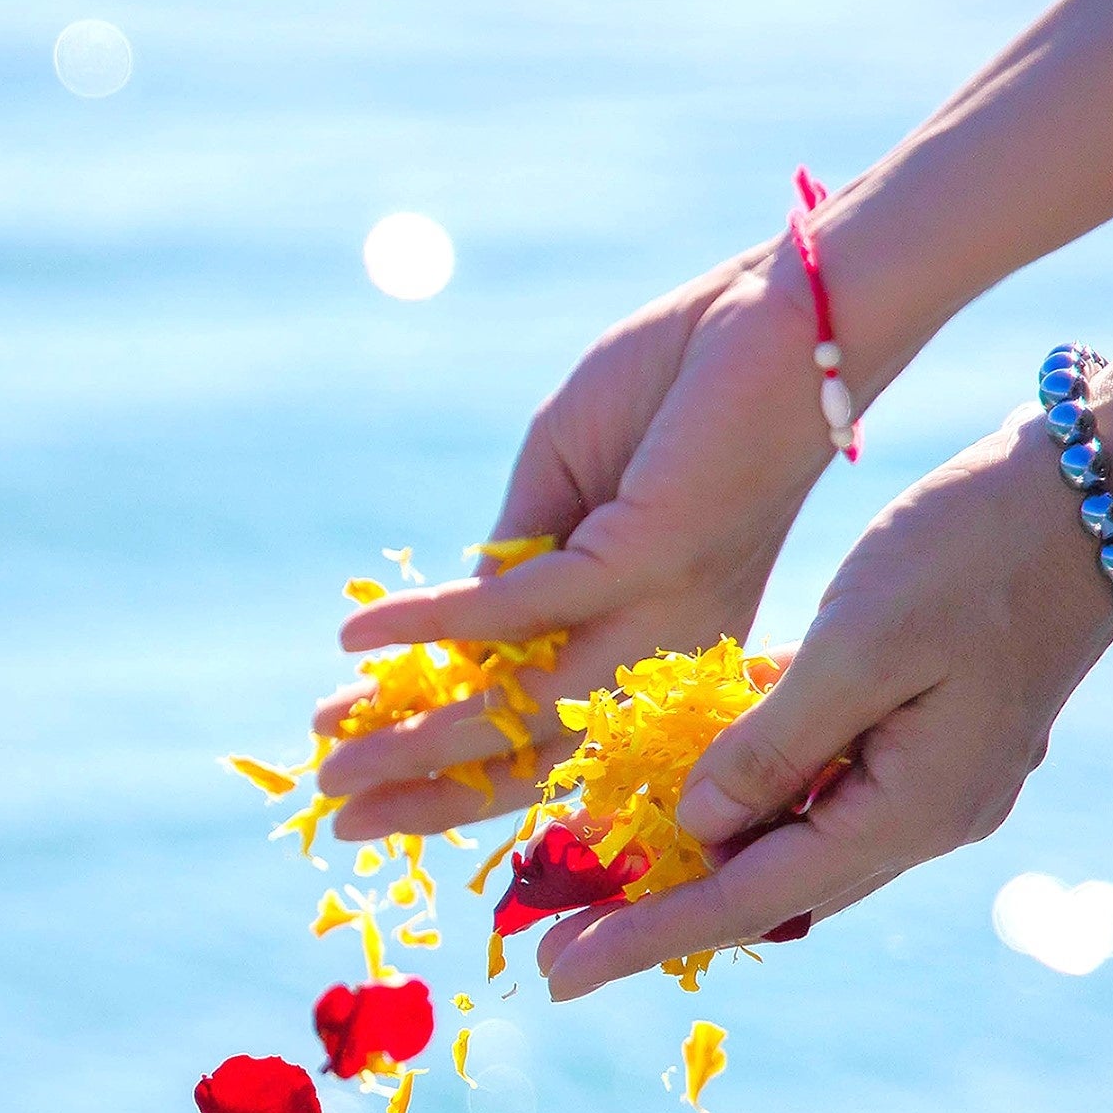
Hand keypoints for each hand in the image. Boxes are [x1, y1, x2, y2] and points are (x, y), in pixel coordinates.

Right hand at [315, 241, 845, 842]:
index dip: (446, 766)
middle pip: (527, 749)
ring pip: (519, 706)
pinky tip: (360, 639)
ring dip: (414, 728)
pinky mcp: (648, 559)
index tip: (360, 778)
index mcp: (657, 644)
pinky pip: (515, 612)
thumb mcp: (571, 489)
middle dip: (420, 778)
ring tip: (328, 741)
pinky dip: (429, 624)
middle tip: (329, 797)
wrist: (784, 315)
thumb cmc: (682, 390)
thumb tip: (444, 639)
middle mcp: (665, 653)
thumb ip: (514, 566)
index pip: (543, 736)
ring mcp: (661, 614)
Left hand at [532, 330, 1112, 999]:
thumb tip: (693, 830)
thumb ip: (770, 747)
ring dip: (698, 856)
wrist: (1101, 486)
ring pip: (789, 844)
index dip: (644, 937)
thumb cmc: (976, 550)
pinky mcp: (929, 737)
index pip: (750, 900)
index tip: (556, 974)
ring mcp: (933, 781)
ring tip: (600, 866)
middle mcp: (926, 818)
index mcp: (913, 811)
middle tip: (554, 938)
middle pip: (766, 890)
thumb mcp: (858, 644)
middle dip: (659, 912)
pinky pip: (819, 788)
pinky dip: (749, 792)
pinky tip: (680, 782)